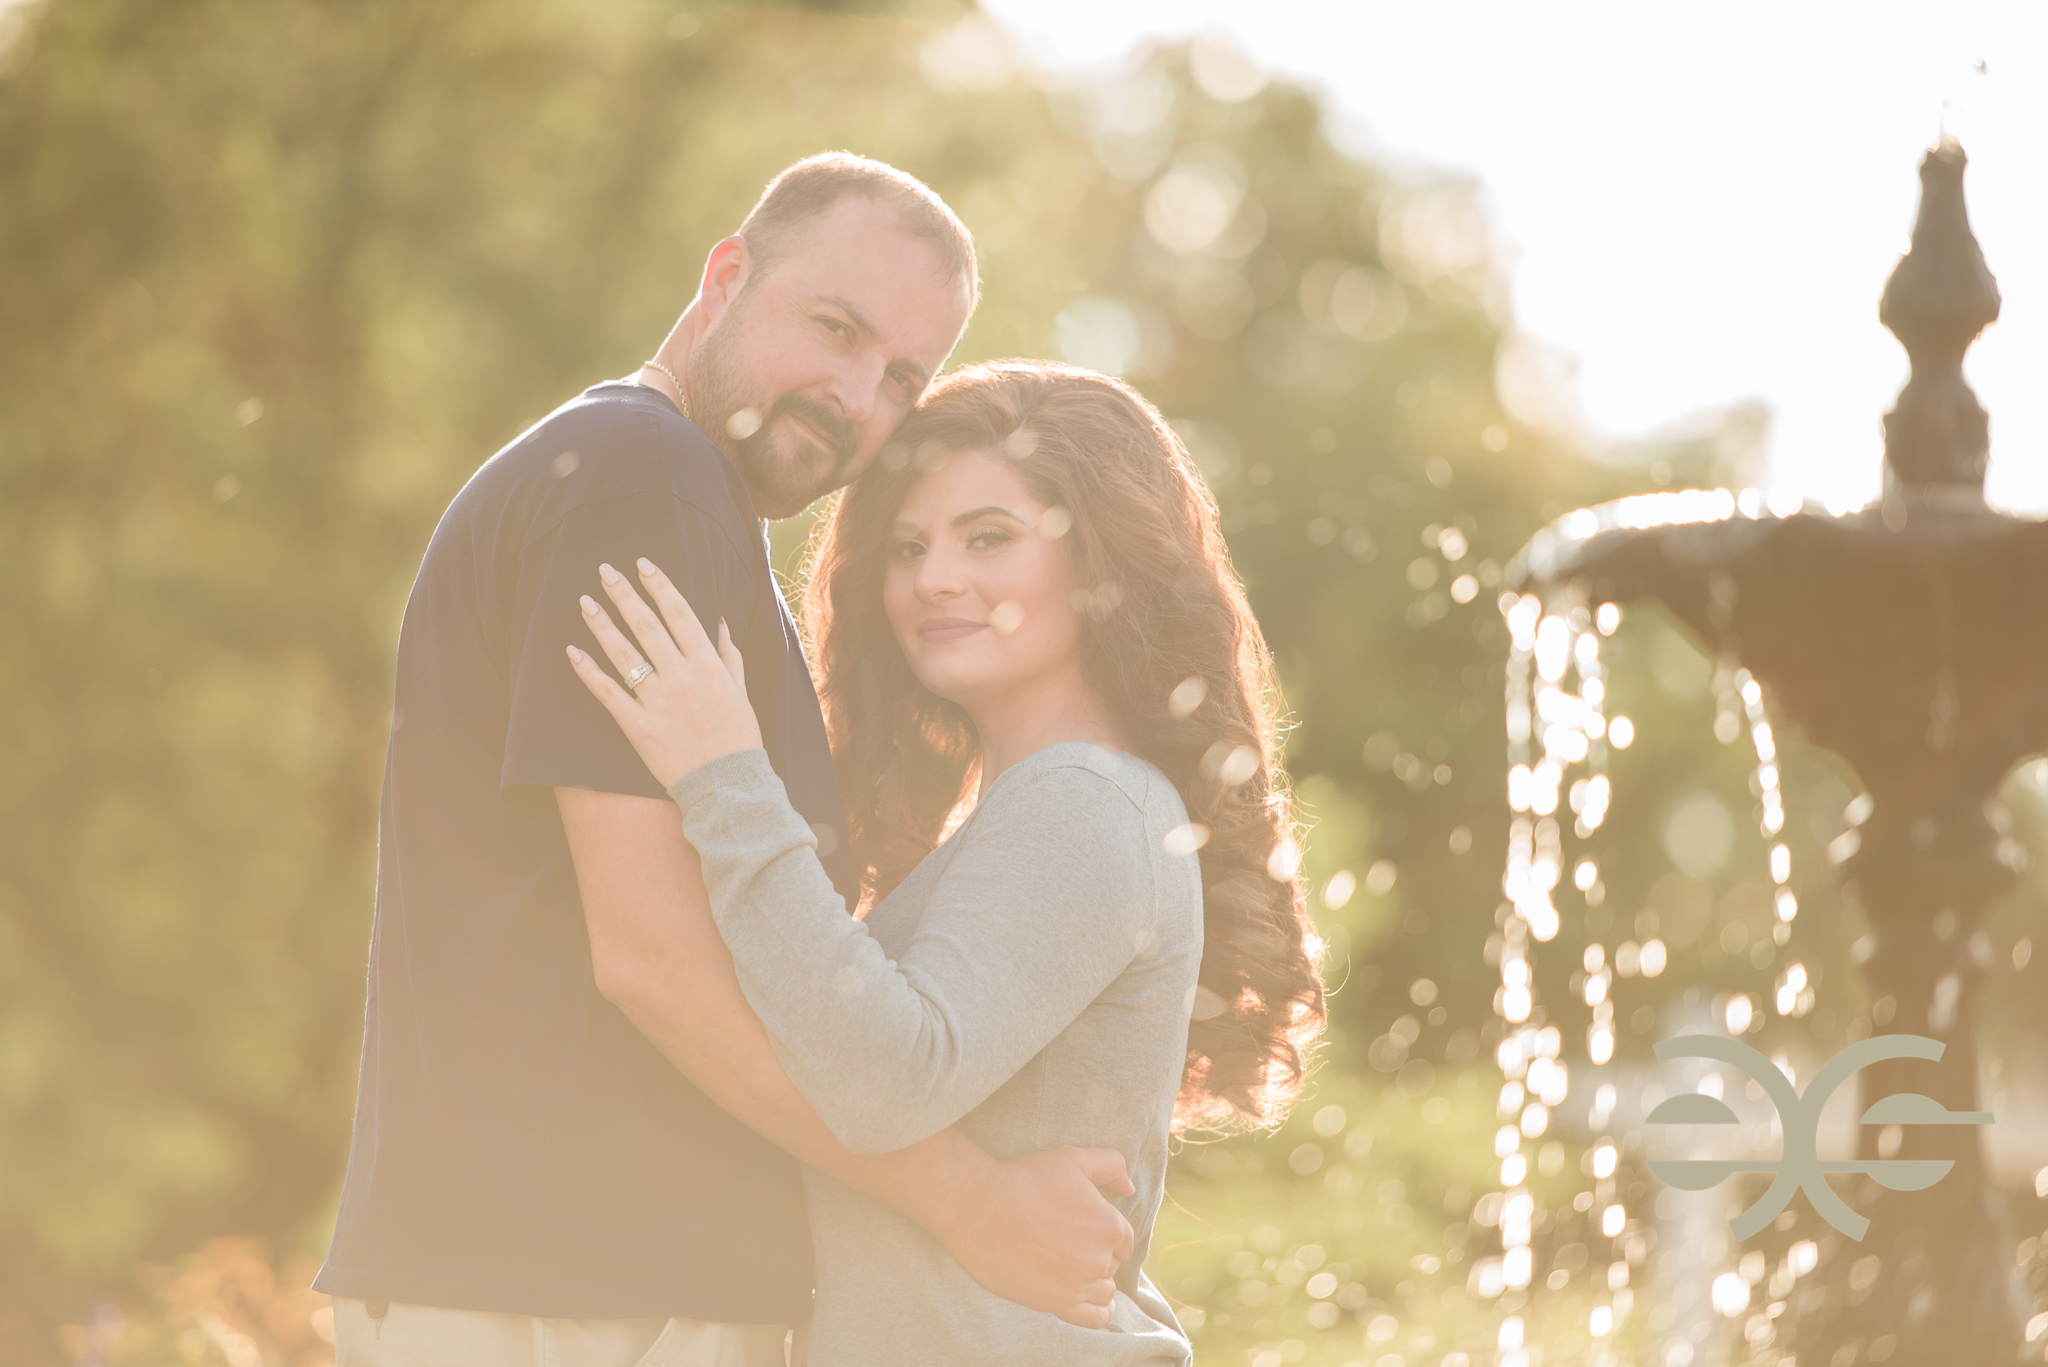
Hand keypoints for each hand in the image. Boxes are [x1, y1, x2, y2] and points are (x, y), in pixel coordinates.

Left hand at [566, 558, 761, 789]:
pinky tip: (573, 652)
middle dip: (624, 594)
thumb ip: (729, 655)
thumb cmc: (737, 737)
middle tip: (605, 571)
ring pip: (624, 654)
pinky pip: (608, 694)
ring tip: (585, 602)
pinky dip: (589, 672)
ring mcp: (657, 701)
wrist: (726, 784)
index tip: (642, 565)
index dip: (659, 586)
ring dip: (602, 625)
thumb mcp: (740, 692)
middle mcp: (681, 677)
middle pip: (646, 626)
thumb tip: (718, 622)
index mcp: (707, 665)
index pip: (679, 614)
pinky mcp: (638, 726)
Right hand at [930, 1145, 1136, 1328]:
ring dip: (1095, 1278)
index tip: (1085, 1225)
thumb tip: (1129, 1189)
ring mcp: (1077, 1285)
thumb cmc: (1025, 1179)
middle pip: (1113, 1263)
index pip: (1124, 1237)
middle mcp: (1099, 1259)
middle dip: (1098, 1252)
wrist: (978, 1208)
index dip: (1105, 1229)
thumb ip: (1111, 1166)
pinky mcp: (1056, 1304)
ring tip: (1073, 1265)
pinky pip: (1094, 1318)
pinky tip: (1098, 1303)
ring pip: (1104, 1289)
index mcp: (1109, 1225)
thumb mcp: (1073, 1158)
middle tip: (1069, 1240)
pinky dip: (1100, 1311)